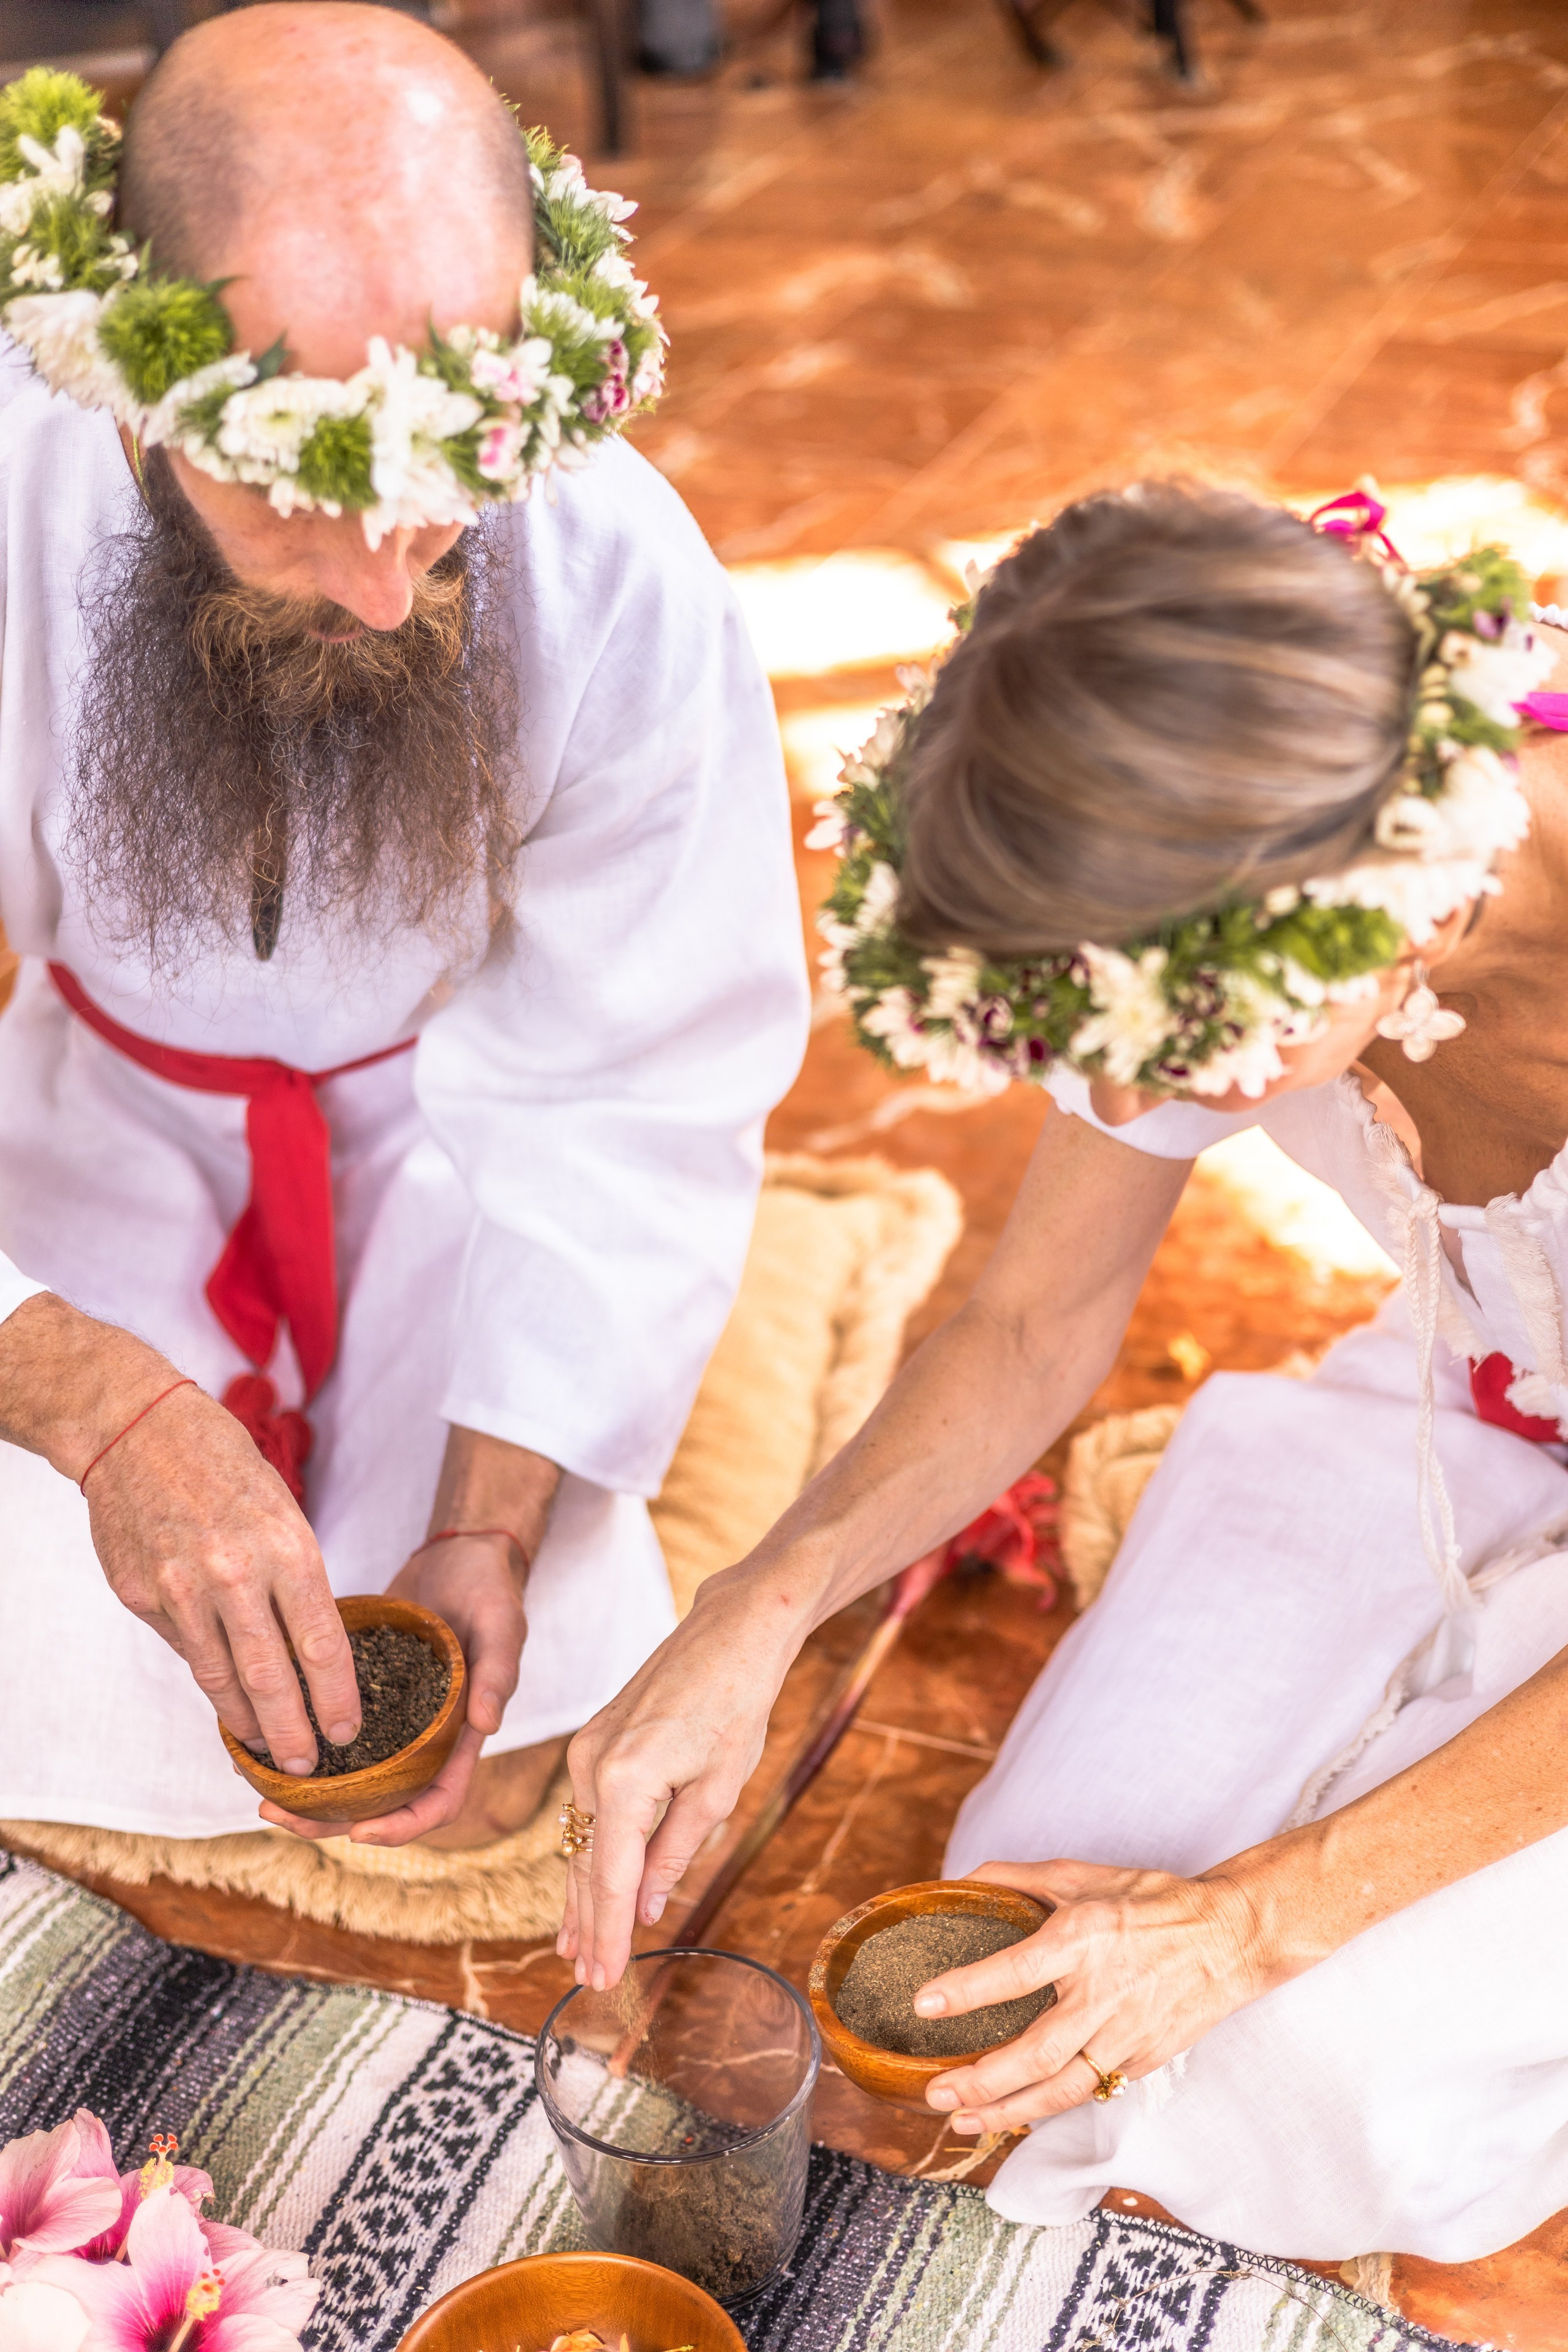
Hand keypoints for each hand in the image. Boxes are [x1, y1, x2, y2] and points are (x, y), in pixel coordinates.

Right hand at [83, 1376, 360, 1772]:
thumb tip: (304, 1648)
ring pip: (220, 1678)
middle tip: (307, 1769)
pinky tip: (223, 1698)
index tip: (349, 1731)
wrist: (138, 1432)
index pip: (321, 1643)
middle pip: (271, 1677)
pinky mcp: (141, 1596)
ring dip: (246, 1723)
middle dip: (292, 1733)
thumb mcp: (282, 1511)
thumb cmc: (224, 1467)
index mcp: (287, 1548)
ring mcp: (182, 1589)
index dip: (335, 1697)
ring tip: (265, 1749)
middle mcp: (235, 1574)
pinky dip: (208, 1678)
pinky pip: (184, 1650)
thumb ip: (293, 1579)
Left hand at [258, 1530, 526, 1844]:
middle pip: (379, 1801)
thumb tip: (489, 1725)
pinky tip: (257, 1740)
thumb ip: (499, 1673)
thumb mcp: (502, 1625)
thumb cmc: (490, 1589)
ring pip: (348, 1774)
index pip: (438, 1800)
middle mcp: (422, 1738)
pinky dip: (299, 1741)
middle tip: (278, 1814)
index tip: (358, 1831)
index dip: (402, 1826)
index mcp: (460, 1736)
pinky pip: (330, 1728)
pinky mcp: (362, 1690)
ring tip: (259, 1792)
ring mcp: (390, 1717)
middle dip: (330, 1820)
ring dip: (307, 1792)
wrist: (460, 1554)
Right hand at [559, 1568, 794, 1987]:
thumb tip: (643, 1906)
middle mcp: (591, 1763)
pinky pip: (586, 1811)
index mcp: (623, 1780)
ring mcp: (586, 1748)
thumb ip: (674, 1851)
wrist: (732, 1631)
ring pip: (579, 1839)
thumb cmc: (736, 1703)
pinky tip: (583, 1885)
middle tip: (589, 1981)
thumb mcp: (717, 1789)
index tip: (605, 1980)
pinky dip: (587, 1852)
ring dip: (580, 1894)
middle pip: (584, 1863)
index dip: (608, 1933)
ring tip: (573, 1949)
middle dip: (588, 1925)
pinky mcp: (595, 1739)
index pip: (609, 1877)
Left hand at [917, 1859, 1269, 2132]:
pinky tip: (1016, 2111)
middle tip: (935, 2092)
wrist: (1232, 1937)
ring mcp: (1126, 2035)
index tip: (925, 2003)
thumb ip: (1020, 1878)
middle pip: (1035, 2053)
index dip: (968, 1989)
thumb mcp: (1085, 1875)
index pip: (1016, 1970)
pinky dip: (1050, 2105)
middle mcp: (1103, 1993)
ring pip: (1060, 2089)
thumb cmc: (1153, 1901)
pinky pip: (1089, 2089)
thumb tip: (962, 1883)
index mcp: (1084, 1938)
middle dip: (980, 2080)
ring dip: (1008, 2111)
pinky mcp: (1143, 2060)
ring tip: (964, 2121)